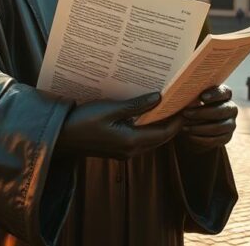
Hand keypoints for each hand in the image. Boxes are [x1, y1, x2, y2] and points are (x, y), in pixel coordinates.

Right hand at [55, 92, 182, 159]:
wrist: (62, 137)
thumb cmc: (83, 121)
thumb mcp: (110, 109)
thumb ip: (136, 105)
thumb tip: (159, 98)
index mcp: (131, 141)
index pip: (164, 132)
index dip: (178, 120)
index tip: (186, 104)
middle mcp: (131, 150)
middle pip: (161, 138)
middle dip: (173, 122)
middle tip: (181, 104)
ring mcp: (125, 152)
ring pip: (152, 140)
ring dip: (161, 126)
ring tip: (168, 106)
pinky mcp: (119, 150)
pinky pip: (141, 140)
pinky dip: (149, 129)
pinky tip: (148, 114)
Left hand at [176, 85, 237, 152]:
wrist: (196, 126)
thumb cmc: (192, 106)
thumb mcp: (192, 98)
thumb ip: (191, 94)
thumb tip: (175, 93)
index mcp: (225, 95)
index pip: (224, 92)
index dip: (215, 94)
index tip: (201, 97)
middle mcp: (231, 108)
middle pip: (221, 111)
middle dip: (202, 113)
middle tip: (185, 113)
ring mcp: (231, 124)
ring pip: (218, 127)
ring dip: (199, 127)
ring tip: (184, 127)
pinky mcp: (227, 137)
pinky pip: (216, 139)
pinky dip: (201, 138)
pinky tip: (189, 135)